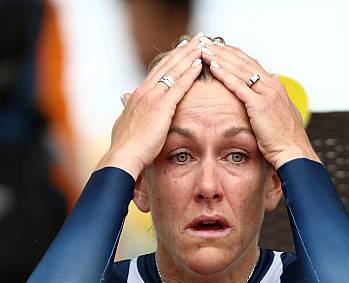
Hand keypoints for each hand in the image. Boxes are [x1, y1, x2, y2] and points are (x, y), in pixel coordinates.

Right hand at [95, 33, 206, 179]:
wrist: (124, 155)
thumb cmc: (125, 146)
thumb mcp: (124, 122)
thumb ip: (127, 109)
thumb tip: (124, 99)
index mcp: (137, 95)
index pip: (156, 72)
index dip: (170, 60)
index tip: (181, 49)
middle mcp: (144, 91)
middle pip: (167, 65)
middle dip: (183, 50)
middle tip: (196, 38)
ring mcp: (153, 97)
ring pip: (174, 70)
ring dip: (189, 55)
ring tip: (202, 43)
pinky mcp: (162, 106)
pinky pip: (178, 85)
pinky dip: (189, 73)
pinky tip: (199, 63)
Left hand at [200, 42, 321, 169]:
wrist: (293, 151)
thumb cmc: (286, 139)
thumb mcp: (281, 115)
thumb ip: (274, 101)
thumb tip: (271, 89)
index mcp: (276, 86)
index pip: (252, 64)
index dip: (235, 54)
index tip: (220, 48)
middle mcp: (272, 85)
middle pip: (244, 62)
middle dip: (224, 51)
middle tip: (207, 42)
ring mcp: (266, 93)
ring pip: (239, 69)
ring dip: (220, 58)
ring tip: (204, 49)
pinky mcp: (259, 105)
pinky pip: (238, 85)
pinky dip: (225, 74)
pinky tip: (213, 66)